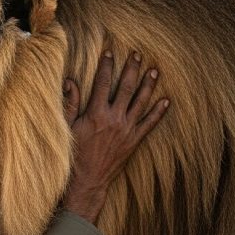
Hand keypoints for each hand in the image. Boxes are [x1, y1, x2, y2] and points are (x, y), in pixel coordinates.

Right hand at [61, 50, 168, 222]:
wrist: (87, 182)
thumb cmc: (74, 155)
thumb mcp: (67, 128)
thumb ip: (70, 104)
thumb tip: (69, 81)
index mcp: (96, 113)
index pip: (102, 83)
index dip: (106, 66)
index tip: (109, 52)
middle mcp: (114, 119)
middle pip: (125, 88)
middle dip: (131, 69)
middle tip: (137, 55)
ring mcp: (126, 130)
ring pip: (141, 102)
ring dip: (148, 85)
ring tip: (154, 71)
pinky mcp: (134, 141)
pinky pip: (150, 124)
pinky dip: (159, 112)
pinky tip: (166, 101)